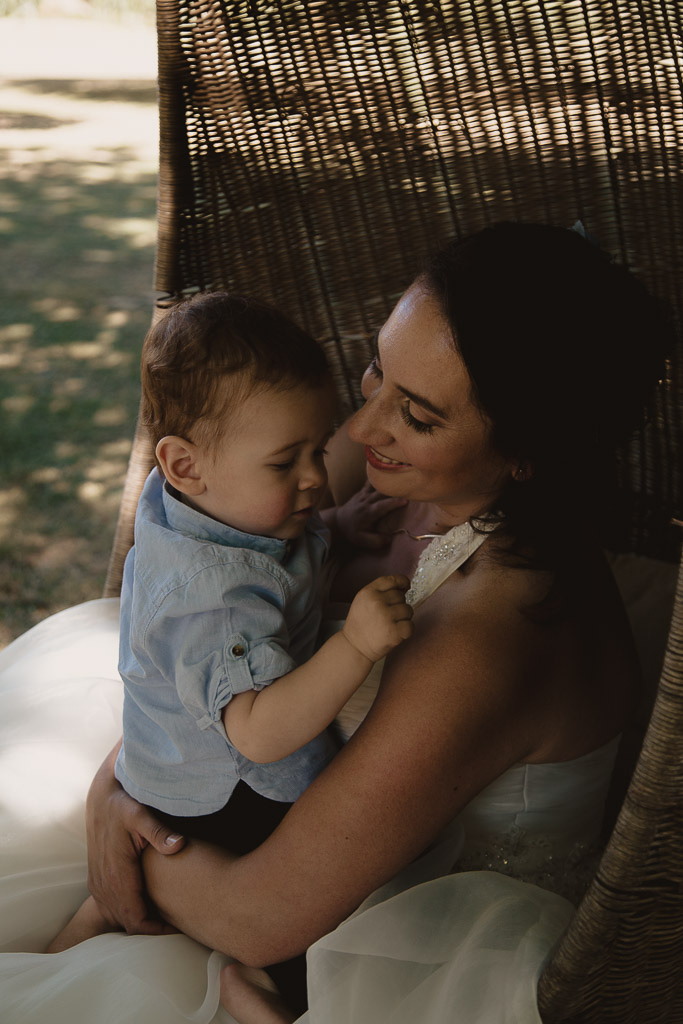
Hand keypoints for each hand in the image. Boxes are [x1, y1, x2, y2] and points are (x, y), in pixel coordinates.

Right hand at [85, 744, 185, 934]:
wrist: (101, 798)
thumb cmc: (123, 805)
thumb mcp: (141, 814)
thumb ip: (160, 832)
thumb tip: (180, 845)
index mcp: (116, 876)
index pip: (135, 920)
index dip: (156, 930)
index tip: (178, 927)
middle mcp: (103, 885)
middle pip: (127, 923)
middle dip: (151, 929)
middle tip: (179, 924)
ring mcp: (97, 884)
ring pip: (118, 917)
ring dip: (140, 920)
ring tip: (167, 917)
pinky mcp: (96, 879)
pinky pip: (112, 907)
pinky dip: (129, 911)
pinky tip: (150, 904)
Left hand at [334, 481, 406, 548]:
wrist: (339, 520)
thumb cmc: (353, 531)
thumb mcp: (362, 540)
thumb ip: (376, 541)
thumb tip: (390, 539)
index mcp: (368, 513)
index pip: (382, 506)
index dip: (393, 503)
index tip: (405, 501)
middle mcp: (366, 501)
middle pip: (382, 493)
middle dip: (396, 490)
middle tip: (410, 487)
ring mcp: (364, 494)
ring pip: (378, 486)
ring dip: (390, 483)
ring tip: (403, 478)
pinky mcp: (363, 490)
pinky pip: (372, 481)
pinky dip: (379, 475)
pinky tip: (388, 468)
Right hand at [343, 574, 412, 661]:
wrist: (354, 647)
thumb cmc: (361, 623)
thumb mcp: (363, 600)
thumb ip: (380, 591)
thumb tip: (404, 586)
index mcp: (368, 592)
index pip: (392, 580)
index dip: (402, 582)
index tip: (405, 587)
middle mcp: (377, 602)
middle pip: (401, 597)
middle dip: (399, 605)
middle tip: (388, 616)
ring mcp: (386, 618)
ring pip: (408, 610)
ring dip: (404, 617)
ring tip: (391, 624)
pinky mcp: (394, 633)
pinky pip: (411, 625)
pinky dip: (406, 630)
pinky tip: (396, 633)